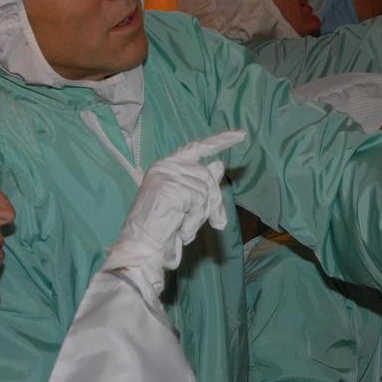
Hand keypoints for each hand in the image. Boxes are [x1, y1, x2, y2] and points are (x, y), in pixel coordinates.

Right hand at [103, 130, 245, 298]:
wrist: (140, 247)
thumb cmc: (160, 228)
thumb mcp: (185, 203)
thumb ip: (201, 184)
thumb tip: (219, 164)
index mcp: (165, 166)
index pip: (197, 148)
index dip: (220, 141)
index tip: (241, 134)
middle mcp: (165, 166)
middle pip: (207, 176)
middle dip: (215, 202)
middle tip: (217, 223)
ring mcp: (167, 175)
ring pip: (205, 190)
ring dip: (200, 215)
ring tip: (183, 227)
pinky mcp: (171, 188)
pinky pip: (199, 203)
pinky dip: (194, 221)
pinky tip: (180, 229)